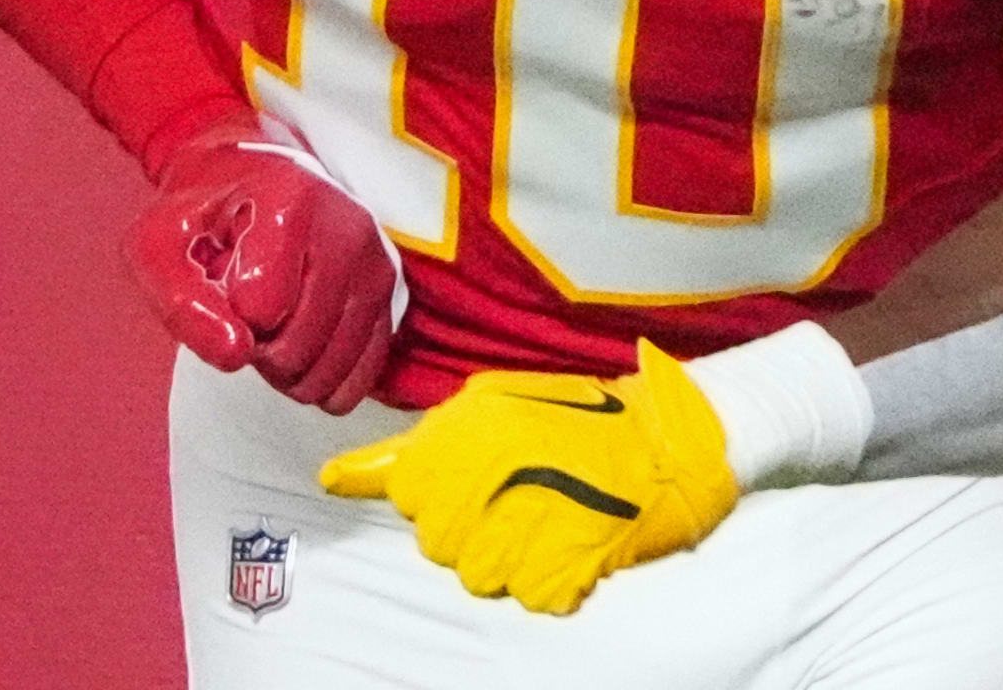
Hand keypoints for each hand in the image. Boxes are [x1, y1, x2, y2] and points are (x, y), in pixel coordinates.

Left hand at [126, 116, 399, 414]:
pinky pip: (361, 378)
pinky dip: (322, 381)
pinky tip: (300, 348)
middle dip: (256, 349)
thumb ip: (183, 303)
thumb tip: (235, 356)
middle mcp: (347, 227)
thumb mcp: (158, 246)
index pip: (259, 310)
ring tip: (269, 324)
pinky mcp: (387, 292)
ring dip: (286, 371)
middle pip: (296, 348)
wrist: (247, 177)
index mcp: (290, 200)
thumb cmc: (200, 213)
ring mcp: (375, 261)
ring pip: (328, 372)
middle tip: (240, 310)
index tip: (218, 280)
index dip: (225, 314)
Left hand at [320, 343, 738, 615]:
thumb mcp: (490, 407)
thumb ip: (409, 448)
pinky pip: (530, 595)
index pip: (405, 491)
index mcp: (468, 426)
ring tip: (543, 529)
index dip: (431, 501)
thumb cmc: (577, 420)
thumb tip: (332, 478)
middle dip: (467, 535)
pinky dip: (547, 581)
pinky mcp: (570, 556)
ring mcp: (531, 514)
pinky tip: (569, 549)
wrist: (670, 435)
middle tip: (512, 511)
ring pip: (478, 574)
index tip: (464, 493)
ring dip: (507, 561)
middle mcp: (491, 468)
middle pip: (437, 541)